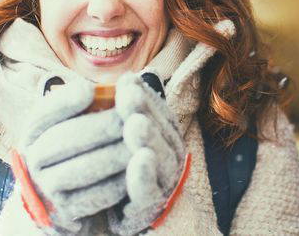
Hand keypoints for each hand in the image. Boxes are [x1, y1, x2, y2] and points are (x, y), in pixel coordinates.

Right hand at [11, 78, 129, 234]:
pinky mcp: (64, 209)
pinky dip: (116, 183)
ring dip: (113, 155)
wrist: (69, 191)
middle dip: (102, 126)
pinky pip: (93, 197)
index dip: (65, 101)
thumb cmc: (80, 142)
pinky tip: (136, 170)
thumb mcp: (77, 118)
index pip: (44, 113)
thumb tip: (120, 80)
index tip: (90, 89)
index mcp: (36, 130)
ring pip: (80, 169)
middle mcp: (33, 157)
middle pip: (64, 140)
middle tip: (133, 117)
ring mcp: (46, 186)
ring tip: (140, 143)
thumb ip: (92, 100)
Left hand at [107, 72, 188, 235]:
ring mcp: (165, 185)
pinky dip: (145, 177)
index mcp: (166, 139)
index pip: (157, 114)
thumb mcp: (134, 144)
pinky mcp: (154, 211)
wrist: (159, 227)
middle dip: (144, 111)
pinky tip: (141, 160)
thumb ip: (134, 116)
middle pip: (159, 132)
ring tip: (135, 123)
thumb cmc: (134, 181)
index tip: (127, 81)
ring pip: (158, 159)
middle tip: (129, 95)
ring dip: (148, 139)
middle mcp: (171, 159)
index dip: (143, 96)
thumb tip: (127, 78)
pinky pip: (150, 193)